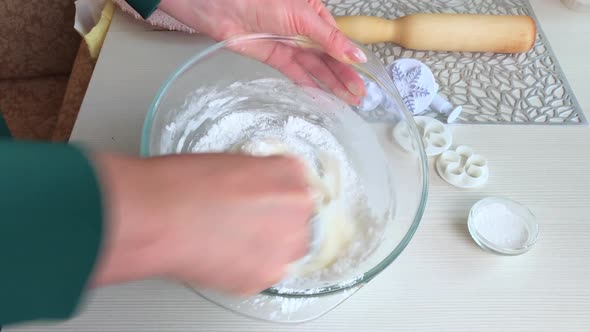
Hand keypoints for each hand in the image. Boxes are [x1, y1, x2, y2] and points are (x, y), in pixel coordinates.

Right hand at [91, 153, 313, 294]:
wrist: (154, 217)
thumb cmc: (180, 184)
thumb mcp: (230, 162)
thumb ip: (260, 176)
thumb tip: (260, 189)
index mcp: (289, 172)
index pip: (298, 182)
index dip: (275, 192)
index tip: (261, 199)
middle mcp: (297, 207)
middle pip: (298, 216)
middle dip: (276, 219)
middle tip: (242, 220)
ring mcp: (285, 244)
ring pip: (287, 247)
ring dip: (268, 244)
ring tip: (231, 238)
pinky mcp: (266, 275)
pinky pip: (267, 271)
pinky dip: (250, 266)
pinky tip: (224, 254)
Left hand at [159, 0, 366, 104]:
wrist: (224, 6)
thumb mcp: (304, 17)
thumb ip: (330, 40)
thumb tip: (356, 55)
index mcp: (315, 14)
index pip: (338, 42)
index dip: (351, 61)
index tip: (363, 77)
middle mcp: (304, 30)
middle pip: (329, 58)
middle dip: (344, 77)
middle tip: (359, 96)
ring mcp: (290, 44)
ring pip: (315, 68)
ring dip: (331, 85)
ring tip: (347, 101)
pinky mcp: (275, 58)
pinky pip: (296, 74)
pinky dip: (309, 86)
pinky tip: (323, 98)